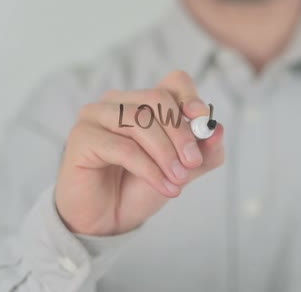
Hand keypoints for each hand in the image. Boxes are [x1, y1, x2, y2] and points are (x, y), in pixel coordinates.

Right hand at [55, 71, 224, 235]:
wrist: (109, 219)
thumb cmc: (141, 187)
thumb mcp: (181, 170)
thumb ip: (203, 152)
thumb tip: (219, 130)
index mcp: (143, 101)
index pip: (174, 82)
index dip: (191, 98)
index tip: (204, 124)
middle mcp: (117, 101)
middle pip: (157, 100)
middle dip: (181, 133)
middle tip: (193, 163)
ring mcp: (95, 116)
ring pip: (139, 121)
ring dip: (165, 153)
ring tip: (179, 180)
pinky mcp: (81, 138)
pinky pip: (123, 147)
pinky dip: (149, 169)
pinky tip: (165, 186)